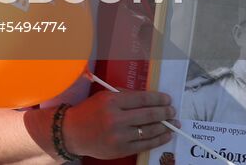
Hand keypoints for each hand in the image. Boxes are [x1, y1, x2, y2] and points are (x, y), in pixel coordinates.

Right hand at [61, 90, 175, 159]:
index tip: (167, 99)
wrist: (72, 133)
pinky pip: (145, 144)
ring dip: (165, 127)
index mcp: (111, 101)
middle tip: (172, 111)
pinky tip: (165, 135)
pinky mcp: (121, 149)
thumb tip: (148, 99)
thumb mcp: (103, 97)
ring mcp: (119, 136)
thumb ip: (124, 96)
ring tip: (173, 124)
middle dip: (164, 112)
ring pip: (149, 130)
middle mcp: (116, 118)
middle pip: (148, 114)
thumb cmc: (89, 112)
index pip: (141, 99)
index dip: (157, 99)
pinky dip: (158, 140)